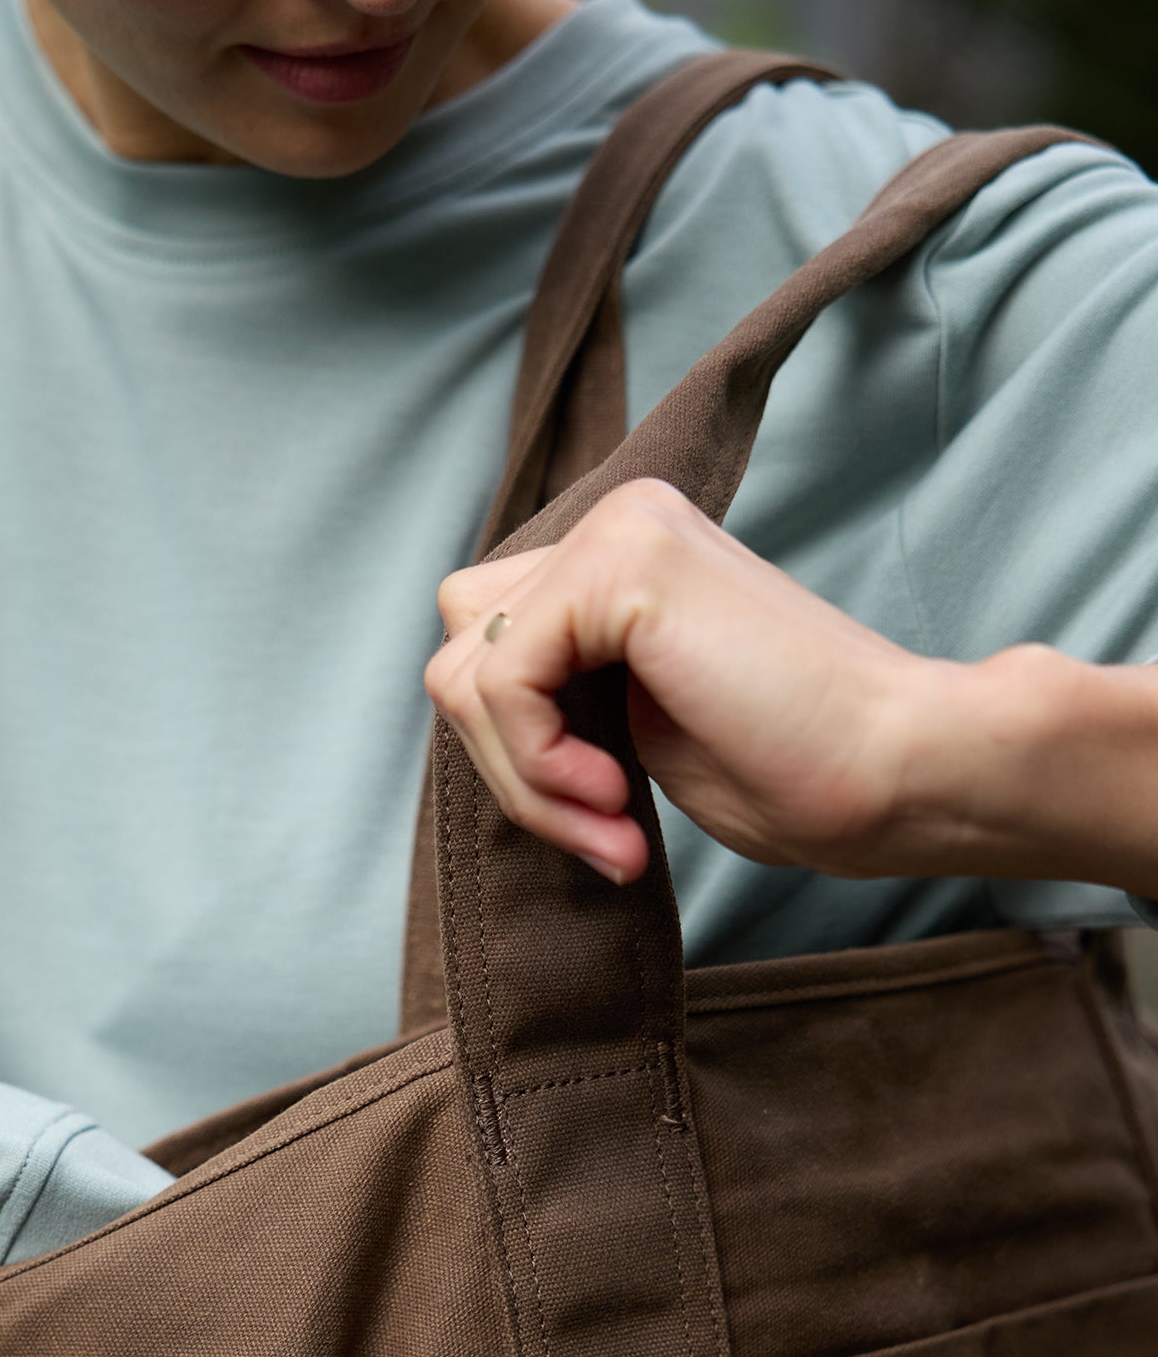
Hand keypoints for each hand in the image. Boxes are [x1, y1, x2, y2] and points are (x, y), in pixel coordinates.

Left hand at [428, 480, 956, 884]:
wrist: (897, 771)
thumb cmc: (792, 771)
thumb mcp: (632, 730)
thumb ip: (553, 695)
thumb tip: (462, 694)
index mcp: (621, 556)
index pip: (487, 645)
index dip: (519, 753)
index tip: (605, 826)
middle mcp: (616, 522)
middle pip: (458, 653)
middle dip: (509, 767)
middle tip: (605, 834)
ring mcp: (618, 531)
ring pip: (463, 674)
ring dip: (525, 782)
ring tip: (614, 824)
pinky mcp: (620, 565)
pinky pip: (498, 684)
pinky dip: (537, 766)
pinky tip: (616, 796)